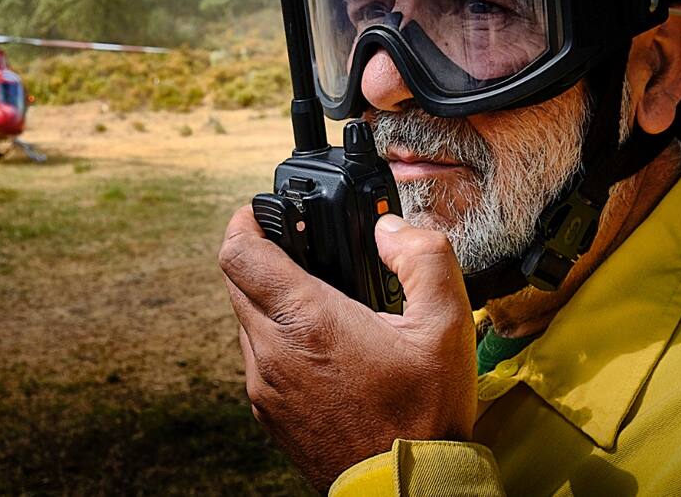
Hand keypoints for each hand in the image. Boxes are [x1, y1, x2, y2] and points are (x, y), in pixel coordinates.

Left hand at [218, 206, 476, 490]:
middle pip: (234, 281)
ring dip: (266, 299)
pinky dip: (275, 338)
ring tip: (314, 296)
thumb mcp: (446, 324)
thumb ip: (424, 258)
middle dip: (258, 255)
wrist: (405, 489)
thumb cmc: (424, 415)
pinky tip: (318, 344)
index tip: (261, 212)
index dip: (244, 221)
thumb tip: (391, 230)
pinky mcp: (269, 413)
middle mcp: (272, 352)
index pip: (239, 252)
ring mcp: (265, 387)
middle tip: (295, 247)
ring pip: (244, 321)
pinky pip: (256, 358)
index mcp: (306, 321)